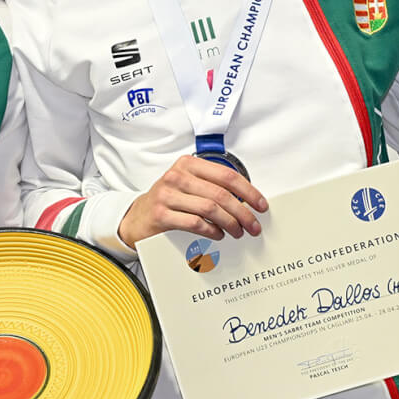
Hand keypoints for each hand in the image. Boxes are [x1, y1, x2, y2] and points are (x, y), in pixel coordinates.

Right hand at [117, 155, 267, 246]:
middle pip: (221, 194)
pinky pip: (195, 223)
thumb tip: (247, 199)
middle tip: (253, 225)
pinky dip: (212, 231)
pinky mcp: (162, 214)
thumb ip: (213, 186)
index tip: (260, 205)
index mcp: (188, 164)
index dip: (249, 191)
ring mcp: (167, 195)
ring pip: (210, 209)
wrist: (138, 216)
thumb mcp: (189, 184)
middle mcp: (177, 176)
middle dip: (243, 212)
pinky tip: (218, 234)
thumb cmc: (168, 200)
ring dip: (230, 223)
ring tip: (237, 231)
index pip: (227, 176)